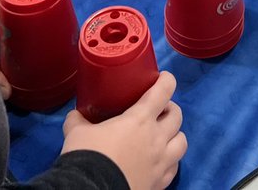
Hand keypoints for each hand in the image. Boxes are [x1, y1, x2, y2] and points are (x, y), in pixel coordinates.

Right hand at [62, 72, 186, 189]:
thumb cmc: (88, 156)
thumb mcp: (77, 133)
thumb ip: (78, 120)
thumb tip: (75, 115)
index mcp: (140, 119)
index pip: (163, 91)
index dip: (166, 80)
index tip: (163, 78)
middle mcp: (157, 138)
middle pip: (177, 115)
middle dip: (170, 109)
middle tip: (159, 110)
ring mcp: (161, 162)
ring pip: (182, 142)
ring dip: (175, 135)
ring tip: (163, 136)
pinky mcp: (160, 183)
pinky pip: (174, 168)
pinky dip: (171, 161)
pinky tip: (160, 161)